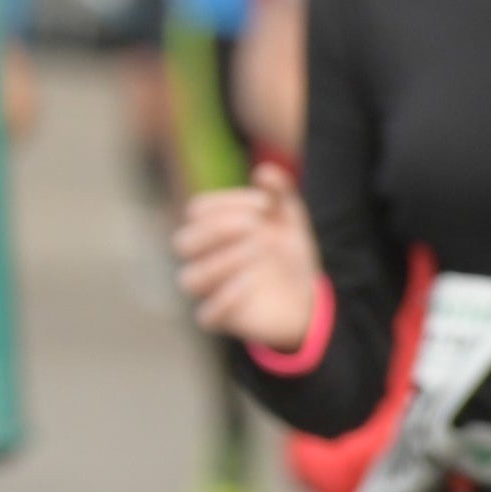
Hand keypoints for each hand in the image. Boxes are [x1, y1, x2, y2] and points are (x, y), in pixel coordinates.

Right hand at [174, 163, 322, 354]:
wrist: (307, 299)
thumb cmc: (286, 253)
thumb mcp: (289, 219)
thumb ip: (278, 194)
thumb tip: (265, 171)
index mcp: (211, 232)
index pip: (197, 211)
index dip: (227, 202)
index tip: (266, 203)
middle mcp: (204, 259)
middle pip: (183, 242)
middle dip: (217, 230)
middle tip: (253, 223)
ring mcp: (212, 290)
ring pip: (191, 279)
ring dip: (220, 262)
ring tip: (259, 249)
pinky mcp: (225, 320)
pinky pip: (207, 316)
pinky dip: (224, 300)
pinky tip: (251, 282)